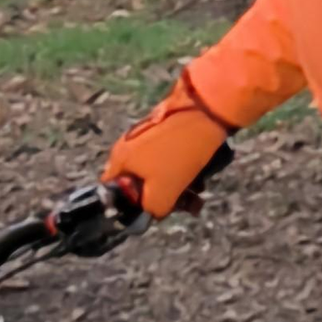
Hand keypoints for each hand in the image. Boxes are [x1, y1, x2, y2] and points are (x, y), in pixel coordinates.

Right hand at [102, 71, 234, 217]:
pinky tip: (203, 178)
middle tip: (187, 205)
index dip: (132, 207)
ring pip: (160, 173)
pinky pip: (171, 159)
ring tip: (200, 194)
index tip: (152, 213)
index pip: (114, 192)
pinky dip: (184, 171)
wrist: (206, 108)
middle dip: (165, 199)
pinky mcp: (167, 132)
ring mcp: (148, 138)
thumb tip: (152, 213)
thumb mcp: (164, 192)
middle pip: (141, 184)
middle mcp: (129, 147)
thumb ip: (152, 209)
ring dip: (180, 188)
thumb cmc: (180, 153)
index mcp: (120, 159)